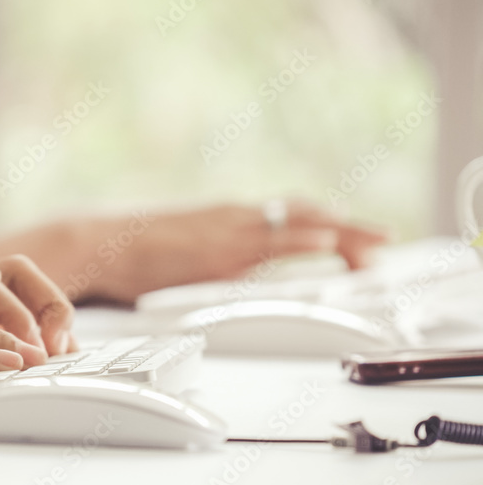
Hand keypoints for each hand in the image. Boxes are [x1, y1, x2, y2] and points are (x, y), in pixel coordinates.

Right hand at [95, 201, 387, 302]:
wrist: (101, 243)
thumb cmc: (132, 250)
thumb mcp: (180, 247)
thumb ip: (210, 253)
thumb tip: (225, 270)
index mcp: (226, 217)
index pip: (289, 214)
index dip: (326, 223)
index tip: (352, 233)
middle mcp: (233, 218)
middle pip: (305, 214)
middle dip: (348, 228)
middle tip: (383, 240)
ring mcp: (228, 232)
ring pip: (299, 223)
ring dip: (342, 234)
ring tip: (375, 246)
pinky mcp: (219, 251)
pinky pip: (271, 241)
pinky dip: (305, 238)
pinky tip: (328, 242)